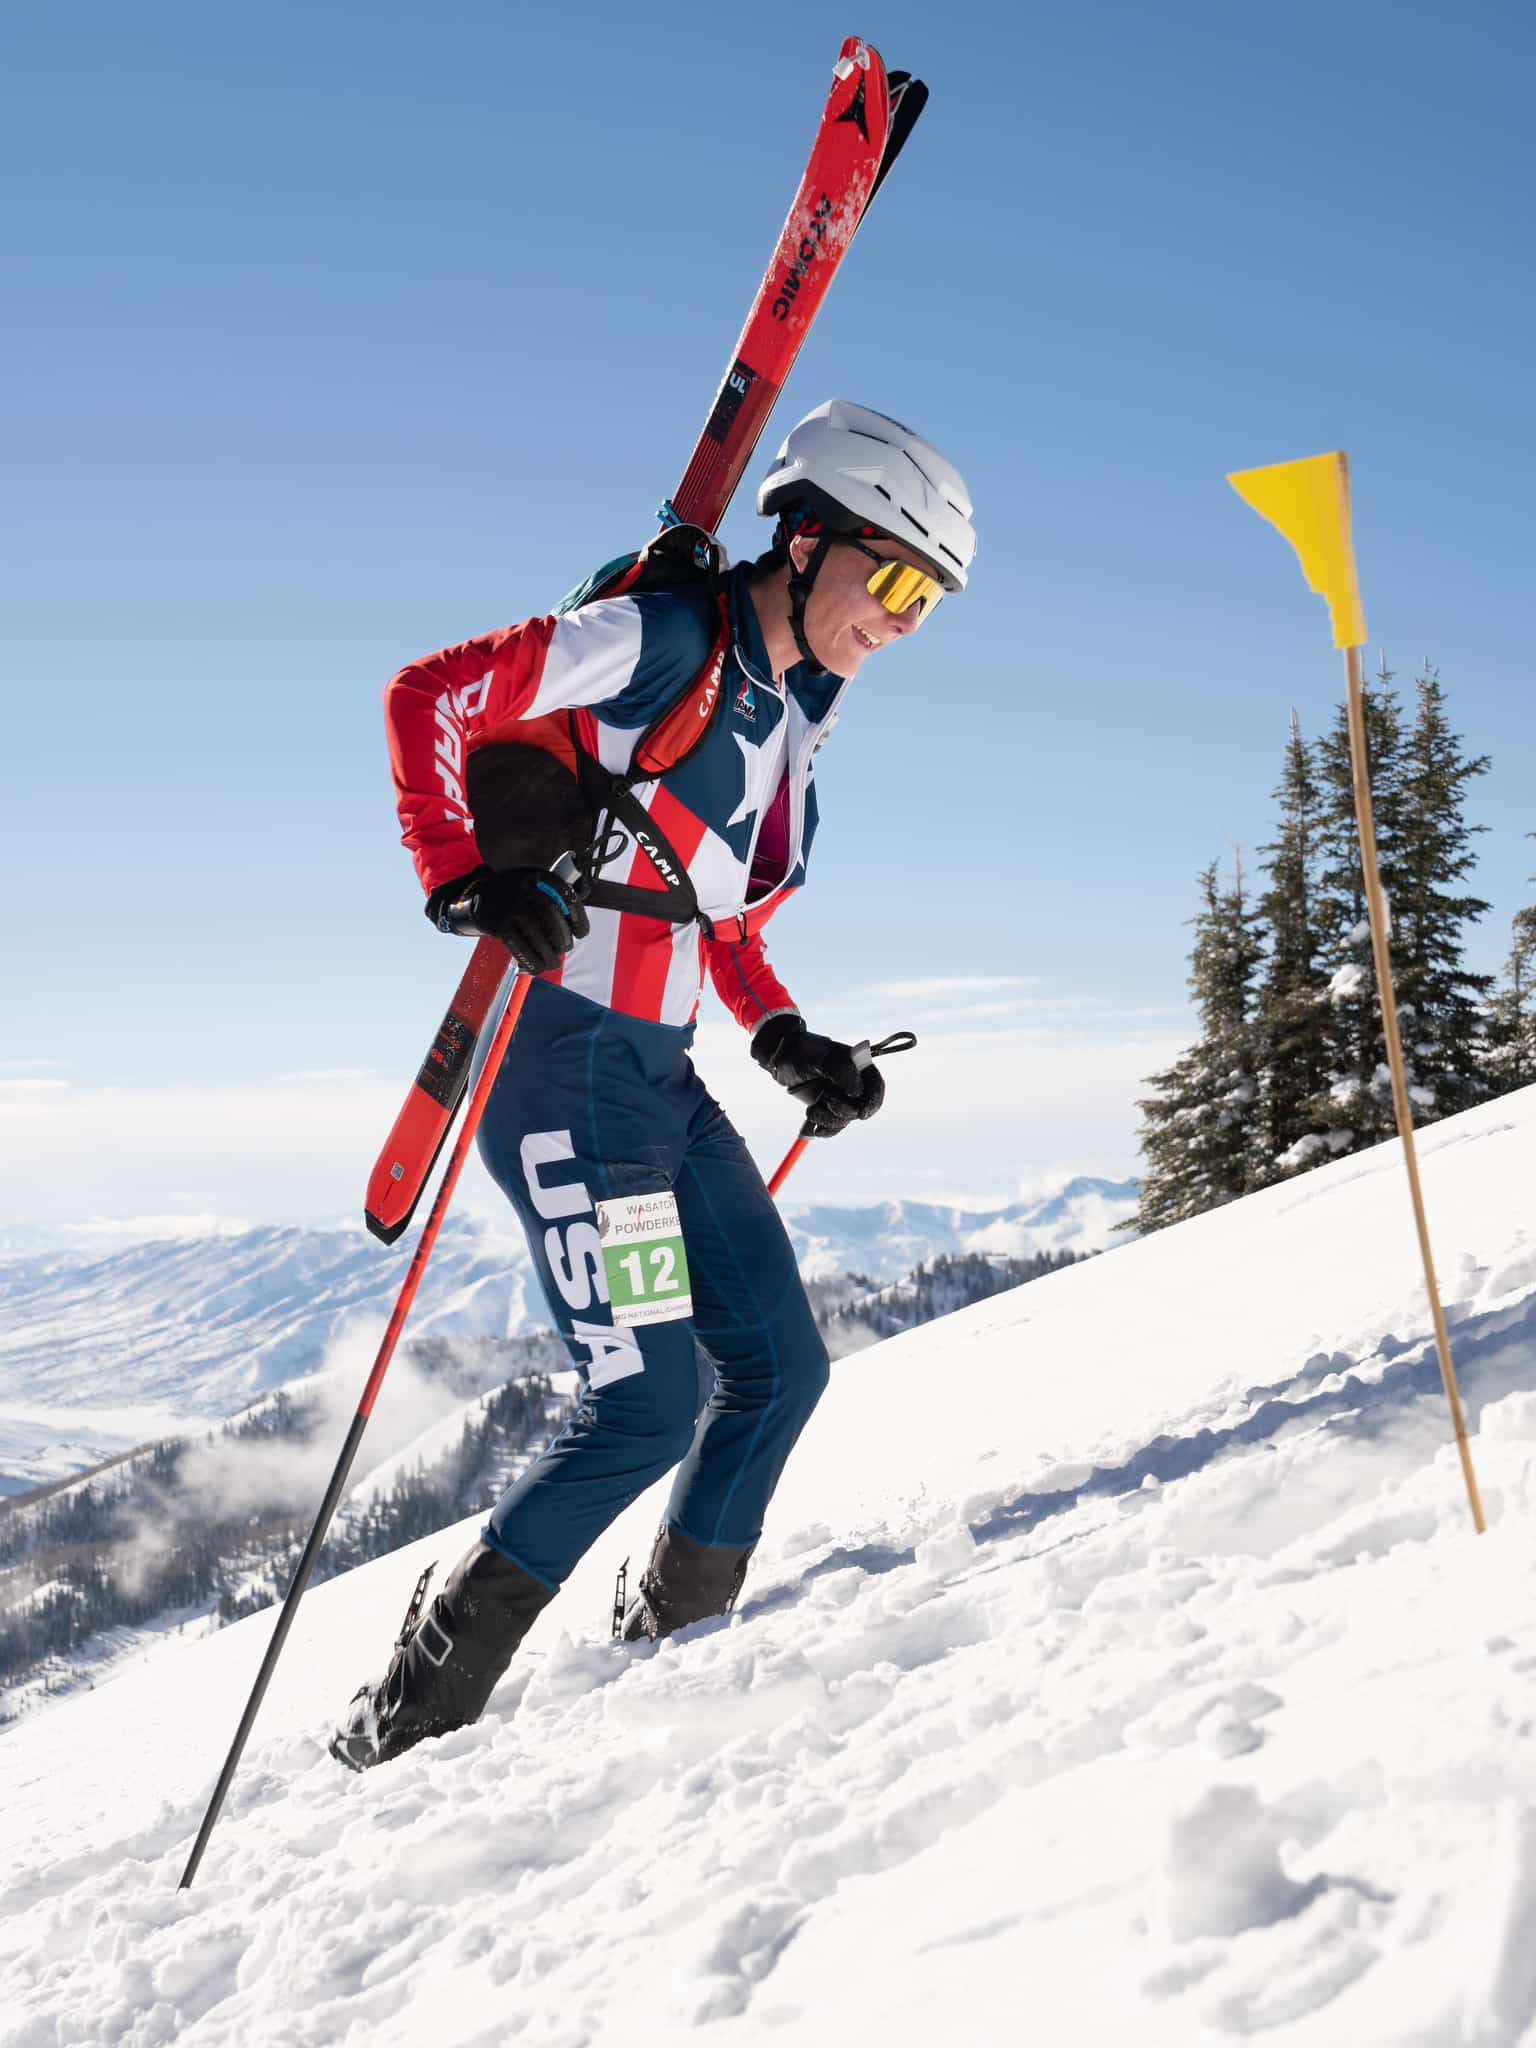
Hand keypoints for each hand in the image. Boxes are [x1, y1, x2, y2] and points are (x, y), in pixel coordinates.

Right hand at [425, 864, 589, 973]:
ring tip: (554, 963)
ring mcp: (510, 907)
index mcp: (539, 876)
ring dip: (548, 953)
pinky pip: (519, 945)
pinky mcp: (499, 924)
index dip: (577, 916)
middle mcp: (524, 888)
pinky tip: (539, 968)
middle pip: (550, 914)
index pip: (564, 895)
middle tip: (565, 948)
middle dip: (562, 936)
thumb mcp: (535, 882)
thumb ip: (556, 892)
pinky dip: (531, 960)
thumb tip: (581, 904)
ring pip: (535, 933)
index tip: (582, 934)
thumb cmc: (517, 893)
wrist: (480, 895)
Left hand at [750, 1014, 884, 1137]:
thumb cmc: (804, 1051)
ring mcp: (841, 1097)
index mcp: (858, 1067)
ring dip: (829, 1119)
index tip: (861, 1113)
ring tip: (811, 1110)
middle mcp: (853, 1084)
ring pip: (846, 1119)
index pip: (876, 1086)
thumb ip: (842, 1072)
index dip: (873, 1102)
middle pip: (862, 1107)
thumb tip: (857, 1093)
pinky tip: (814, 1129)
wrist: (783, 1059)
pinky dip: (825, 1130)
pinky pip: (834, 1126)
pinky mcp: (828, 1109)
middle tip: (828, 1102)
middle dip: (845, 1111)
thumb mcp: (822, 1058)